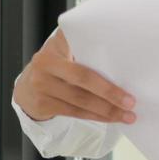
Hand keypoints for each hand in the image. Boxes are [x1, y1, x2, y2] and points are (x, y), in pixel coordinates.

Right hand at [13, 29, 134, 123]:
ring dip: (108, 109)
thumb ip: (87, 50)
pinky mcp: (42, 103)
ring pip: (80, 99)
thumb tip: (125, 61)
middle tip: (131, 101)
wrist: (27, 89)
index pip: (80, 41)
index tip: (121, 54)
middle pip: (83, 77)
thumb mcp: (67, 52)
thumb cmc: (59, 67)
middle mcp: (45, 62)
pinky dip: (96, 116)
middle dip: (110, 91)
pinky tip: (112, 118)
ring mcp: (41, 84)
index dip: (97, 46)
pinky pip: (75, 112)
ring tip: (128, 115)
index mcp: (56, 44)